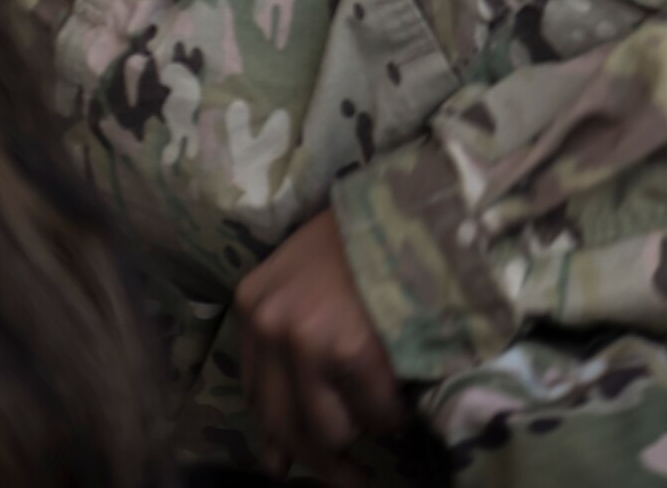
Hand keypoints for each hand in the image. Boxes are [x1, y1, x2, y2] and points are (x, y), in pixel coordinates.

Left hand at [236, 210, 407, 484]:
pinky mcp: (348, 349)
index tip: (294, 463)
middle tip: (351, 481)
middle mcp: (269, 323)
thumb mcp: (308, 283)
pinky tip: (407, 392)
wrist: (413, 206)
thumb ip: (288, 353)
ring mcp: (305, 337)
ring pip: (329, 429)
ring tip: (387, 414)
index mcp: (253, 304)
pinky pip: (375, 414)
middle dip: (321, 460)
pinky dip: (395, 413)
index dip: (279, 435)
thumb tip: (276, 457)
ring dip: (363, 430)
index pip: (256, 396)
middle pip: (286, 423)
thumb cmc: (366, 241)